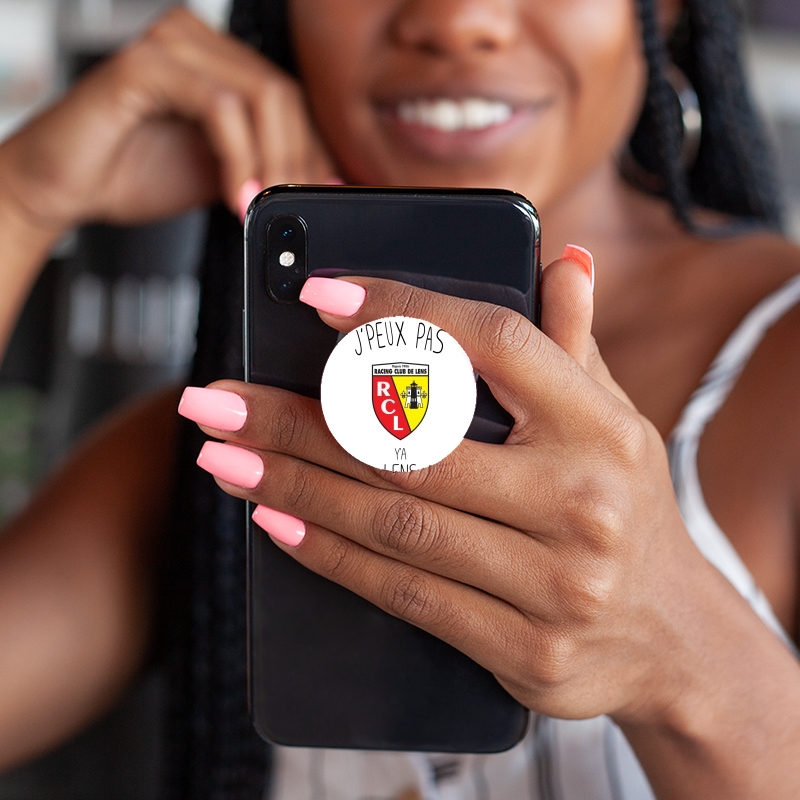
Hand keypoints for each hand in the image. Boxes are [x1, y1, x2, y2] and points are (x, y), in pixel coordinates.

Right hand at [0, 8, 335, 234]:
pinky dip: (238, 157)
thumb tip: (315, 183)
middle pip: (283, 94)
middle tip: (293, 207)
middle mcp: (197, 42)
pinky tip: (236, 195)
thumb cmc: (131, 173)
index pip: (289, 98)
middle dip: (298, 161)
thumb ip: (263, 167)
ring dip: (273, 161)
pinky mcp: (145, 65)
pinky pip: (219, 106)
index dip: (313, 150)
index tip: (321, 195)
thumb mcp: (220, 174)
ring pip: (260, 96)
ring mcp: (170, 46)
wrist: (64, 186)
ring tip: (263, 206)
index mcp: (217, 61)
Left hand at [184, 254, 714, 730]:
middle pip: (413, 445)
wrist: (672, 636)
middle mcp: (582, 500)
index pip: (491, 343)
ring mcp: (556, 582)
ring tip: (222, 454)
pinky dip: (331, 554)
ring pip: (395, 523)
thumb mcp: (614, 419)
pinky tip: (275, 520)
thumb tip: (559, 260)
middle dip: (298, 418)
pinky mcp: (526, 650)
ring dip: (292, 484)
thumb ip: (572, 343)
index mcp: (602, 425)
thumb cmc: (623, 505)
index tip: (316, 296)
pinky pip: (406, 595)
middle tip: (214, 396)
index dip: (401, 315)